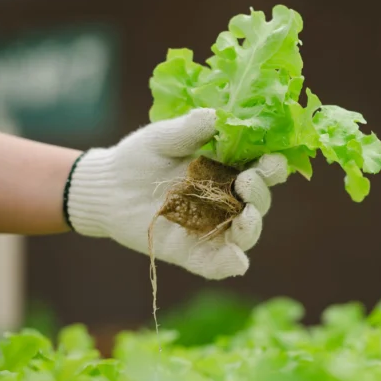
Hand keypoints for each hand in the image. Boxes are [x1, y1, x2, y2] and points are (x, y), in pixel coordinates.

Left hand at [66, 108, 287, 279]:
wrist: (107, 188)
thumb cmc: (139, 158)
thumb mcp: (163, 138)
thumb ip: (189, 130)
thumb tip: (216, 115)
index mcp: (228, 171)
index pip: (260, 171)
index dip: (271, 168)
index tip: (273, 161)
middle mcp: (226, 202)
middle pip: (257, 203)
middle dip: (260, 195)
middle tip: (247, 183)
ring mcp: (211, 229)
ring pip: (244, 235)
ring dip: (252, 228)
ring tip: (246, 217)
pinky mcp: (191, 253)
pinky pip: (216, 264)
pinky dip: (229, 264)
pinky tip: (237, 261)